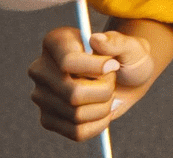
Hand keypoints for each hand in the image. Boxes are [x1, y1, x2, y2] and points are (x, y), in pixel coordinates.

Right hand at [28, 26, 156, 140]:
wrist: (127, 78)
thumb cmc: (127, 58)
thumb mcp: (131, 46)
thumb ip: (116, 41)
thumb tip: (96, 40)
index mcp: (56, 41)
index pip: (68, 62)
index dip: (97, 68)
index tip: (113, 65)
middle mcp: (42, 68)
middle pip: (73, 93)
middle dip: (104, 91)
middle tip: (112, 81)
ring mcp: (41, 95)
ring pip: (75, 114)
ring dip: (103, 108)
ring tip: (107, 94)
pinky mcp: (47, 119)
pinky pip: (75, 132)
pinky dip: (97, 125)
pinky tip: (103, 112)